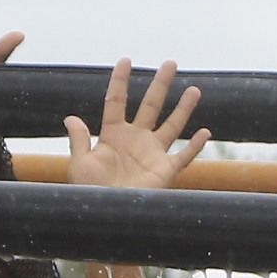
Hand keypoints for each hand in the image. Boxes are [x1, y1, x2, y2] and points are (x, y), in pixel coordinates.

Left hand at [64, 58, 207, 189]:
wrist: (106, 217)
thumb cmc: (89, 193)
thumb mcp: (79, 164)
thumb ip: (78, 140)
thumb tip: (70, 118)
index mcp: (113, 135)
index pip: (116, 101)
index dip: (120, 81)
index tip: (125, 60)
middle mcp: (136, 140)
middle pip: (150, 105)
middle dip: (160, 84)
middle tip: (170, 63)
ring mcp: (152, 154)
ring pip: (172, 125)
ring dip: (184, 108)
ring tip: (195, 89)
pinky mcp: (165, 171)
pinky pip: (183, 156)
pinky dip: (195, 146)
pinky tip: (206, 133)